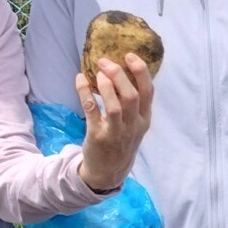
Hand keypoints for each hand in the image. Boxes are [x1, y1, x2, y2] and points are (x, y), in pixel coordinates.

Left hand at [76, 54, 154, 192]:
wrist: (108, 171)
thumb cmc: (121, 141)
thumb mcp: (135, 124)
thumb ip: (133, 103)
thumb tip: (121, 70)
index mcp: (144, 119)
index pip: (148, 92)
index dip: (140, 72)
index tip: (130, 56)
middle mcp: (133, 126)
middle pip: (131, 96)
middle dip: (119, 74)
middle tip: (105, 61)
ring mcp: (116, 132)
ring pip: (115, 106)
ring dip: (105, 85)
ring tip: (97, 71)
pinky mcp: (98, 136)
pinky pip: (91, 111)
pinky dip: (85, 93)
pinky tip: (79, 81)